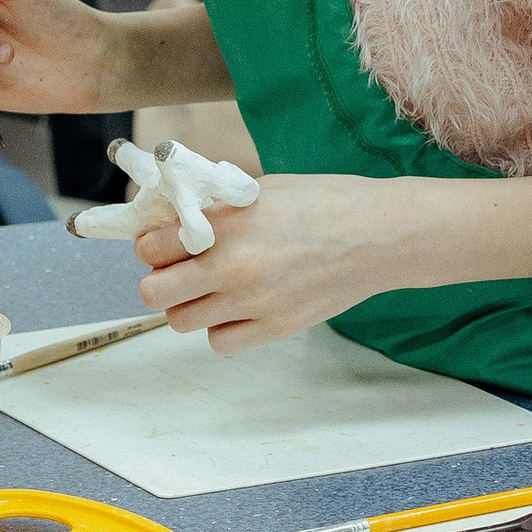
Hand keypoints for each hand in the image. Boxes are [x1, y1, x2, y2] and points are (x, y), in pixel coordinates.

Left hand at [137, 170, 418, 353]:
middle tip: (178, 270)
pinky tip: (238, 307)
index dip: (152, 244)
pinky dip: (220, 327)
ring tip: (212, 288)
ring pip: (182, 322)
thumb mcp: (261, 189)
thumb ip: (216, 209)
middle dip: (160, 280)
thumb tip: (175, 221)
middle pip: (155, 293)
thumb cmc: (325, 201)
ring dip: (188, 305)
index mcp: (227, 225)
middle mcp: (233, 267)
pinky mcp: (275, 328)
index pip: (150, 247)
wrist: (380, 234)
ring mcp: (254, 303)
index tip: (163, 242)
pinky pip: (220, 342)